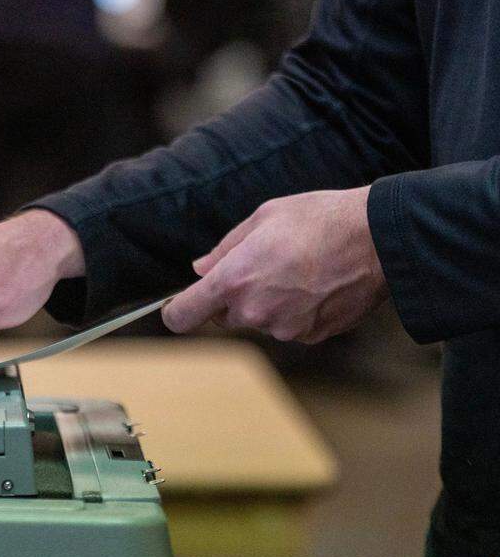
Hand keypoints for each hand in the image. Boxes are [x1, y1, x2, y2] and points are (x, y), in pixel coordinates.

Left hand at [162, 186, 387, 342]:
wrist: (380, 239)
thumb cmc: (319, 220)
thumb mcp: (262, 219)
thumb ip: (224, 250)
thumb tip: (200, 270)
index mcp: (233, 281)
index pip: (182, 316)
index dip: (177, 310)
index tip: (181, 302)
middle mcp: (254, 312)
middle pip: (223, 316)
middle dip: (232, 296)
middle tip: (260, 264)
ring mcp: (284, 329)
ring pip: (259, 320)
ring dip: (266, 302)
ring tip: (296, 268)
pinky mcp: (311, 336)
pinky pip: (288, 326)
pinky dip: (294, 310)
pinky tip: (315, 283)